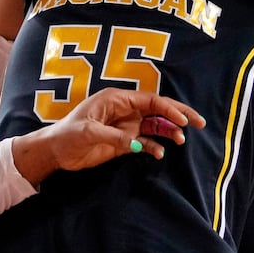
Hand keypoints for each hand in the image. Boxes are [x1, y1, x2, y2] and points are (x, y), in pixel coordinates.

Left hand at [14, 88, 205, 181]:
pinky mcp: (122, 141)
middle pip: (157, 109)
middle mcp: (124, 109)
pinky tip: (159, 153)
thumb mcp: (90, 134)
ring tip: (180, 141)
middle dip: (178, 114)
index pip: (149, 100)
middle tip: (199, 122)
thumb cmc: (67, 135)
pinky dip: (154, 146)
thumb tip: (139, 145)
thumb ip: (116, 138)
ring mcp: (125, 126)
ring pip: (154, 125)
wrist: (54, 151)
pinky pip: (144, 142)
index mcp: (116, 99)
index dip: (168, 108)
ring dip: (168, 131)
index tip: (182, 120)